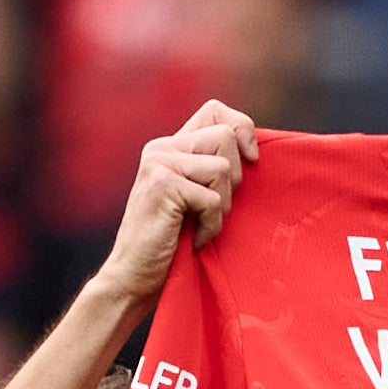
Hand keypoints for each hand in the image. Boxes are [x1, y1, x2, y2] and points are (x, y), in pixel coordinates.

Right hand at [100, 100, 257, 300]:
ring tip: (199, 224)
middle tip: (212, 210)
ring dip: (221, 206)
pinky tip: (192, 238)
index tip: (252, 159)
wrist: (133, 278)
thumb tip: (254, 151)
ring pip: (222, 168)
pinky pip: (212, 199)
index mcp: (170, 146)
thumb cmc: (172, 245)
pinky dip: (210, 226)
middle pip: (225, 136)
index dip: (242, 128)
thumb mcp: (197, 198)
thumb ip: (213, 169)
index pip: (216, 110)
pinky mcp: (162, 185)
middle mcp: (161, 148)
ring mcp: (159, 163)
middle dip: (234, 179)